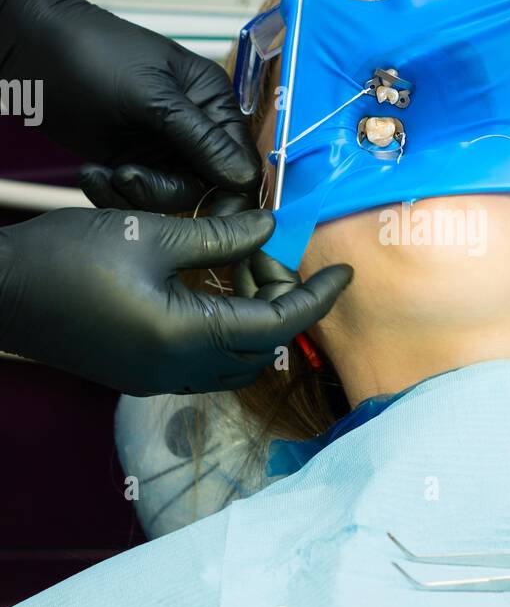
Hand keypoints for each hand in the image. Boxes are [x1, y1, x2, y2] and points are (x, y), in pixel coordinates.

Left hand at [0, 0, 260, 209]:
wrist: (32, 50)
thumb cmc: (93, 55)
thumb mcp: (153, 98)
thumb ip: (201, 139)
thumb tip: (246, 177)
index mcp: (211, 101)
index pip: (241, 160)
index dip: (232, 192)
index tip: (213, 216)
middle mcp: (193, 128)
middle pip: (205, 187)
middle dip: (167, 192)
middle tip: (128, 177)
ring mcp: (161, 148)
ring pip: (169, 198)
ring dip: (135, 194)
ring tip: (103, 174)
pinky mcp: (131, 163)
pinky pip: (137, 197)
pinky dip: (113, 194)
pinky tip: (91, 174)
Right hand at [0, 208, 350, 395]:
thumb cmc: (67, 258)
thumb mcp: (151, 233)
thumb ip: (220, 236)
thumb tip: (271, 228)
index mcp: (189, 337)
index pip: (279, 324)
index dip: (317, 297)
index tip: (344, 271)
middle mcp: (179, 370)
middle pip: (262, 350)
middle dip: (283, 306)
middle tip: (276, 258)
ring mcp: (157, 378)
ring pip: (234, 359)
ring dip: (253, 318)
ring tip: (245, 265)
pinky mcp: (139, 373)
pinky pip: (202, 361)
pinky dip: (223, 327)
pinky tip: (212, 284)